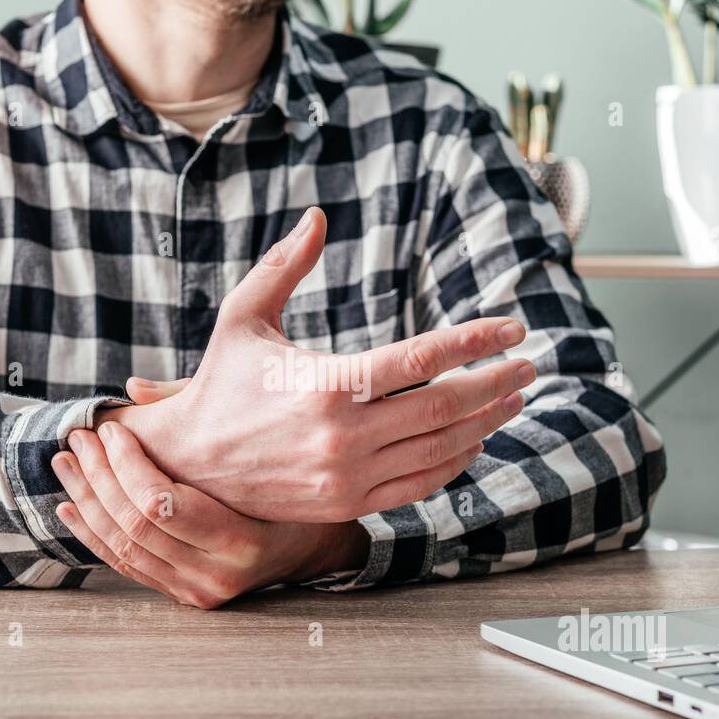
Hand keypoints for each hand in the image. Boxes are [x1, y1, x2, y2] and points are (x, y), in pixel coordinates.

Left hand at [51, 424, 370, 608]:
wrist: (314, 546)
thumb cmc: (288, 482)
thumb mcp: (256, 440)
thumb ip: (196, 412)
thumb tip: (133, 388)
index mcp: (242, 538)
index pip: (161, 502)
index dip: (125, 463)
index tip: (108, 428)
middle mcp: (218, 574)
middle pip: (134, 525)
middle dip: (97, 477)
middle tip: (76, 439)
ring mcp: (199, 591)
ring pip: (123, 548)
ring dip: (87, 502)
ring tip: (66, 464)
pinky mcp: (185, 596)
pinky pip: (128, 566)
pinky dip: (94, 535)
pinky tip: (71, 507)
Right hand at [105, 206, 534, 522]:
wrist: (190, 465)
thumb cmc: (222, 383)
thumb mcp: (243, 317)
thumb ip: (284, 266)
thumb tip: (317, 214)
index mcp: (325, 382)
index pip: (421, 358)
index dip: (474, 340)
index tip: (512, 328)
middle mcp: (343, 434)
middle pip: (443, 406)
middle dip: (495, 383)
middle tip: (528, 364)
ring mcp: (348, 475)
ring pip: (439, 448)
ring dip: (485, 422)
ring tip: (513, 397)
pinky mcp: (347, 503)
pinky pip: (418, 483)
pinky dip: (454, 462)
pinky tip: (474, 441)